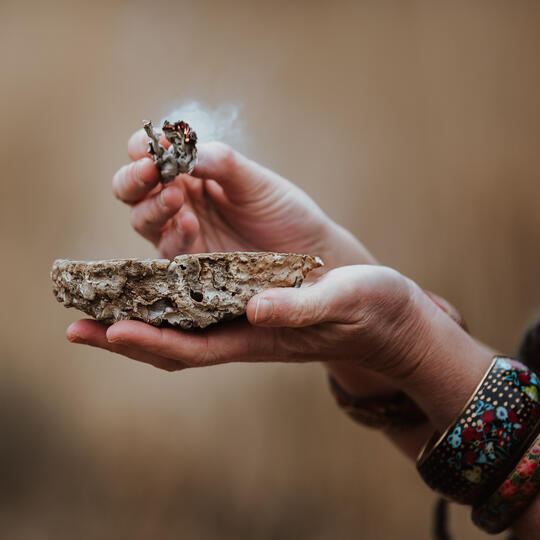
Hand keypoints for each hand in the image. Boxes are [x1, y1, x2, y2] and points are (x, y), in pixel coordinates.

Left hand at [67, 264, 491, 430]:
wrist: (379, 311)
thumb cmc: (367, 309)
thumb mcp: (340, 302)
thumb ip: (300, 309)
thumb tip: (258, 308)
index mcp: (259, 336)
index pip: (195, 347)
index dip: (151, 342)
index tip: (110, 331)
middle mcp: (240, 325)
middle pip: (171, 336)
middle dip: (124, 331)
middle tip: (78, 325)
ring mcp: (240, 309)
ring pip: (177, 312)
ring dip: (137, 304)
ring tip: (95, 297)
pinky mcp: (246, 289)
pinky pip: (195, 290)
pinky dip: (165, 281)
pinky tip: (147, 267)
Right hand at [112, 131, 374, 267]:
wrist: (307, 253)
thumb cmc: (283, 211)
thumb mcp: (256, 183)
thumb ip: (221, 163)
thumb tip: (180, 147)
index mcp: (192, 174)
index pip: (151, 155)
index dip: (143, 148)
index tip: (153, 145)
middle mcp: (180, 202)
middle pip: (132, 189)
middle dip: (134, 178)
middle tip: (150, 170)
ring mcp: (181, 235)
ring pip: (142, 220)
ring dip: (152, 207)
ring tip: (176, 197)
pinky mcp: (189, 267)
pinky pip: (166, 252)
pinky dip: (173, 236)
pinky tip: (189, 225)